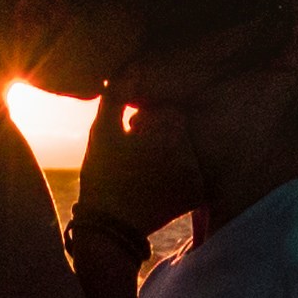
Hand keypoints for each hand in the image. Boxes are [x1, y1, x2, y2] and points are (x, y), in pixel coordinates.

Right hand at [72, 84, 196, 246]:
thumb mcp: (102, 132)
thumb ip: (117, 96)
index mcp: (169, 135)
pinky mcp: (196, 195)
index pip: (169, 112)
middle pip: (179, 131)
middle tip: (134, 153)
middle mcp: (190, 155)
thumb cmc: (101, 176)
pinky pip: (192, 172)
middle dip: (159, 136)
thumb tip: (130, 68)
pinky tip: (154, 184)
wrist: (110, 228)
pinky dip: (178, 174)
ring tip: (142, 170)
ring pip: (186, 150)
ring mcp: (195, 176)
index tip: (131, 132)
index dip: (147, 119)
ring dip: (169, 154)